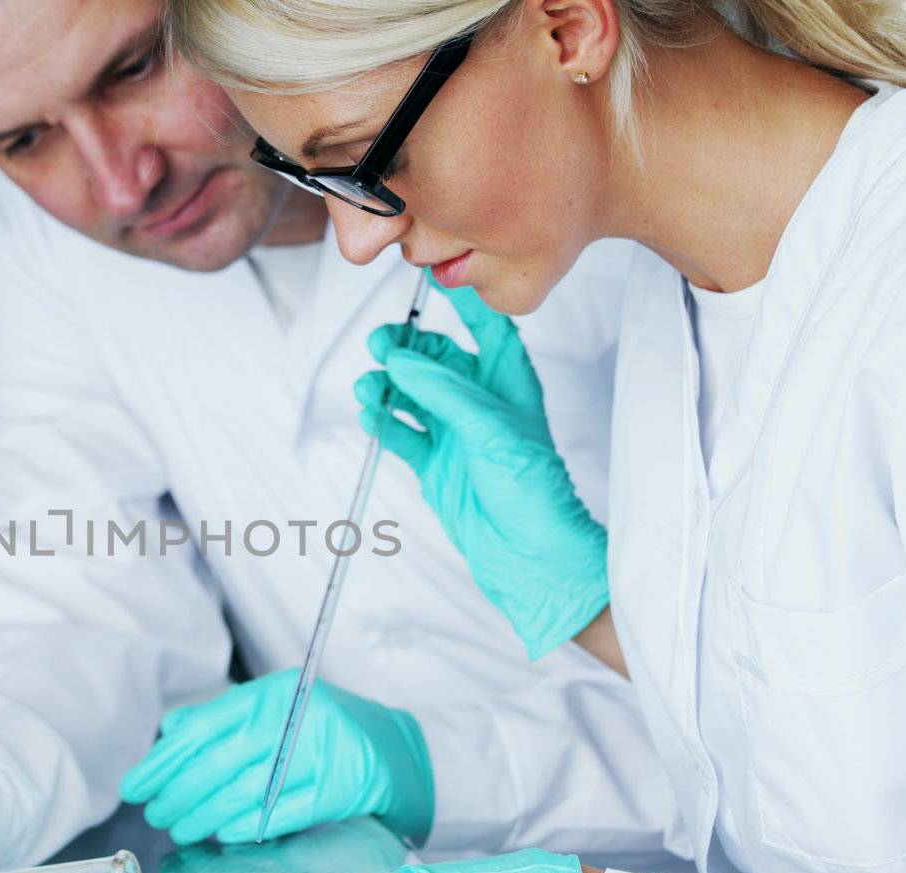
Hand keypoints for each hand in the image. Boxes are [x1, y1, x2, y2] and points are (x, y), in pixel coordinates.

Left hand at [119, 669, 433, 845]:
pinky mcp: (342, 787)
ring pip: (248, 789)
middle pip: (223, 760)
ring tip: (179, 829)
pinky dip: (246, 825)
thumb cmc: (318, 730)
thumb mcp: (271, 711)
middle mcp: (300, 716)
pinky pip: (284, 811)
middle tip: (154, 813)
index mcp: (275, 692)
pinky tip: (219, 835)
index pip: (206, 727)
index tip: (137, 784)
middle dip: (180, 791)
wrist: (391, 749)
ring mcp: (324, 752)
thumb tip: (169, 732)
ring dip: (206, 814)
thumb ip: (221, 720)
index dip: (166, 759)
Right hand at [357, 281, 607, 659]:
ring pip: (411, 394)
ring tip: (370, 385)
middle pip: (436, 360)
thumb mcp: (491, 430)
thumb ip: (444, 391)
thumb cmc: (535, 494)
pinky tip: (372, 414)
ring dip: (388, 385)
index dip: (463, 304)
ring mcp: (454, 434)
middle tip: (381, 345)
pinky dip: (383, 422)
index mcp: (510, 384)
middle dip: (407, 349)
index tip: (432, 281)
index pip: (487, 329)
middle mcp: (480, 404)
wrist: (531, 557)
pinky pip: (401, 433)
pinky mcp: (434, 463)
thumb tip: (402, 361)